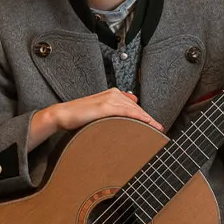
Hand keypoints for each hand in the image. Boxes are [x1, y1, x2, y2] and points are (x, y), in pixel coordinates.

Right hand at [29, 89, 162, 150]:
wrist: (63, 114)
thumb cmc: (80, 115)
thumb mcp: (100, 110)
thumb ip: (115, 108)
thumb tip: (132, 105)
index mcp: (113, 94)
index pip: (134, 106)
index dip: (146, 116)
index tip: (156, 126)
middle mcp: (114, 94)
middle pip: (137, 108)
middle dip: (150, 119)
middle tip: (160, 130)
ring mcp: (110, 99)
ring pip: (134, 110)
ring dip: (147, 120)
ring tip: (156, 129)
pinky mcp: (105, 106)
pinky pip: (126, 112)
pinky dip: (137, 117)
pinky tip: (145, 123)